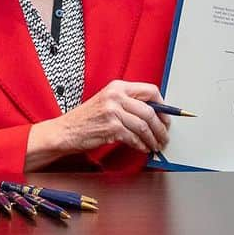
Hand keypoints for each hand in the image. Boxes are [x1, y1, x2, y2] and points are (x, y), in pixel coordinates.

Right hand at [25, 80, 169, 167]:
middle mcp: (116, 96)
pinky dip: (141, 145)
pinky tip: (143, 148)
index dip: (163, 105)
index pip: (150, 90)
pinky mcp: (111, 127)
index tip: (167, 116)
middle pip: (150, 110)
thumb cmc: (87, 118)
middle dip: (161, 127)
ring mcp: (113, 111)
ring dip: (153, 139)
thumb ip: (129, 103)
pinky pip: (134, 138)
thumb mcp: (108, 102)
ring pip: (144, 126)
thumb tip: (155, 113)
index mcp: (117, 86)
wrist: (66, 130)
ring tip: (156, 145)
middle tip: (164, 135)